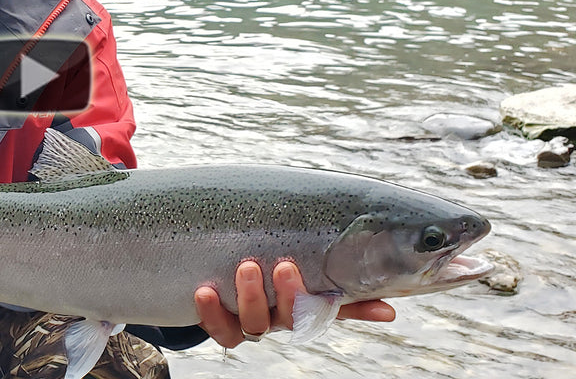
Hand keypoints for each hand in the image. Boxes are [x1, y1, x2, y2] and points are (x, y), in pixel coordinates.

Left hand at [195, 260, 395, 347]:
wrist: (218, 276)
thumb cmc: (272, 277)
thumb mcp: (307, 281)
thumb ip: (344, 294)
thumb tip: (389, 311)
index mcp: (303, 307)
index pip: (329, 310)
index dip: (356, 311)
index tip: (378, 308)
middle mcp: (278, 318)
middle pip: (289, 318)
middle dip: (288, 294)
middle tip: (284, 265)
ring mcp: (248, 322)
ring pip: (253, 324)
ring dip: (251, 297)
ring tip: (246, 267)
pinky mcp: (220, 324)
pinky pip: (217, 327)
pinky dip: (211, 312)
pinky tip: (205, 291)